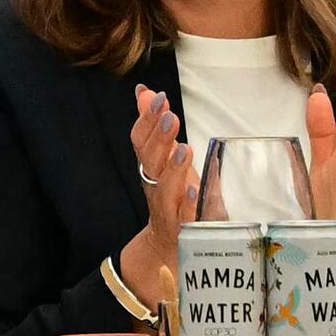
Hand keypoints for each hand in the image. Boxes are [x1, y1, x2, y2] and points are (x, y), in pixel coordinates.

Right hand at [113, 85, 197, 315]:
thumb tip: (144, 91)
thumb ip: (154, 126)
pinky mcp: (182, 228)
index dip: (147, 120)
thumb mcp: (166, 158)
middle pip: (149, 160)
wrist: (169, 244)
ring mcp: (166, 207)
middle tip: (170, 116)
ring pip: (163, 187)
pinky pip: (183, 217)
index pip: (140, 140)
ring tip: (183, 148)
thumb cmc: (173, 194)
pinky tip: (194, 191)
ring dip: (172, 168)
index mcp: (149, 166)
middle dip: (158, 137)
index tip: (160, 98)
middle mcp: (153, 185)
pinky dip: (187, 204)